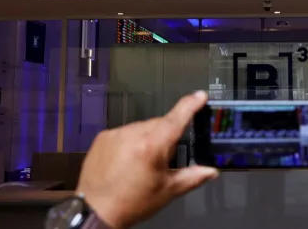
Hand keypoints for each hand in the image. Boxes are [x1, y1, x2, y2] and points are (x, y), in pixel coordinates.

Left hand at [77, 91, 217, 228]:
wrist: (96, 210)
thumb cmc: (132, 203)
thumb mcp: (167, 191)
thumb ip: (192, 177)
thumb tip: (211, 172)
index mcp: (153, 146)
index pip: (177, 118)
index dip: (190, 105)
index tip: (200, 96)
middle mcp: (133, 134)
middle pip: (159, 124)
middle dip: (165, 135)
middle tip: (162, 158)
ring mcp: (116, 134)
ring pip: (141, 128)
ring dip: (146, 138)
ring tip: (141, 163)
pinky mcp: (103, 137)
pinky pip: (124, 132)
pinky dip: (129, 142)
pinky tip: (126, 160)